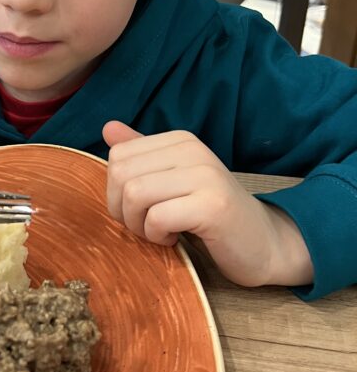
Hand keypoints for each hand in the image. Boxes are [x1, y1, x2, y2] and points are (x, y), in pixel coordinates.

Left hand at [102, 121, 312, 288]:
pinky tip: (175, 238)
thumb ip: (142, 155)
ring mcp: (205, 175)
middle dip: (123, 210)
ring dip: (139, 225)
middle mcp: (193, 149)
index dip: (116, 191)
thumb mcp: (173, 180)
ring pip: (135, 195)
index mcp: (180, 140)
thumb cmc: (210, 215)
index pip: (117, 156)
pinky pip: (157, 218)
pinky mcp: (213, 205)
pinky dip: (157, 236)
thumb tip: (107, 129)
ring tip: (161, 231)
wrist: (264, 243)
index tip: (142, 209)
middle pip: (121, 175)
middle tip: (148, 225)